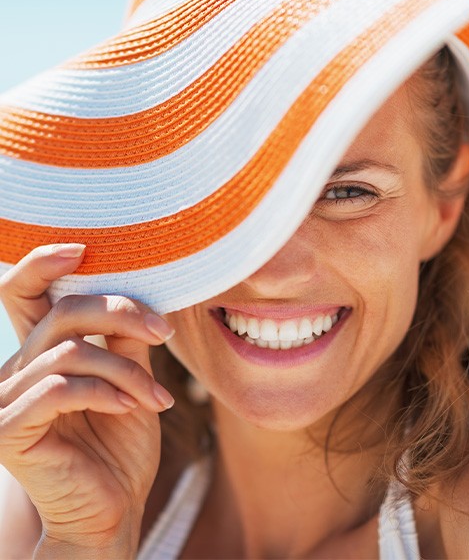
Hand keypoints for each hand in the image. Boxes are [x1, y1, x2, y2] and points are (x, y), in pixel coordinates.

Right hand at [0, 244, 174, 556]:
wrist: (112, 509)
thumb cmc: (121, 442)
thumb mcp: (129, 378)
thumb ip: (125, 338)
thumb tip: (140, 294)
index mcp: (41, 352)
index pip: (23, 292)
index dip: (43, 262)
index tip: (83, 248)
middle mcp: (15, 369)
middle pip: (64, 313)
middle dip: (121, 314)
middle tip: (163, 333)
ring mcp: (6, 399)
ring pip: (72, 351)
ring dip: (127, 370)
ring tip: (158, 397)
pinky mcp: (9, 430)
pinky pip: (60, 389)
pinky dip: (105, 392)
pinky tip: (132, 408)